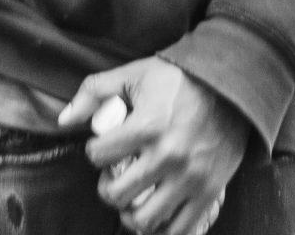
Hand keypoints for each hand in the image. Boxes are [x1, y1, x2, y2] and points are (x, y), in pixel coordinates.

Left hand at [60, 58, 247, 234]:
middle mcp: (168, 156)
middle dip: (107, 187)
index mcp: (148, 125)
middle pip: (118, 194)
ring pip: (144, 220)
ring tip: (131, 199)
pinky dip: (161, 229)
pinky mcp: (208, 192)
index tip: (102, 147)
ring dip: (130, 213)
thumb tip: (64, 120)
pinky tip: (154, 213)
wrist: (231, 87)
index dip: (94, 151)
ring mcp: (189, 178)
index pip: (99, 155)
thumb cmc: (180, 79)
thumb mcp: (135, 75)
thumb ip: (95, 92)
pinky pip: (179, 230)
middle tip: (113, 177)